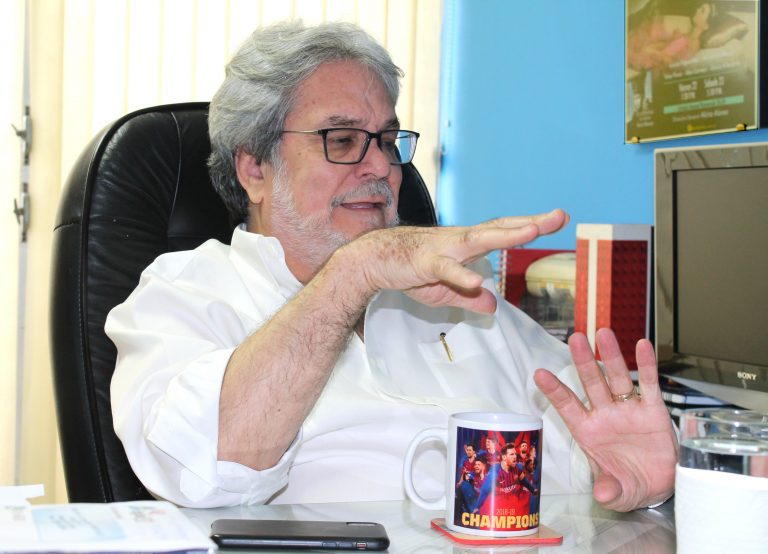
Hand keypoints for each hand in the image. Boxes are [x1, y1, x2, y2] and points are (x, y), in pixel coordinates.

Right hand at [343, 209, 567, 312]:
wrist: (373, 261)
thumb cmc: (410, 270)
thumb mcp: (446, 292)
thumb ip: (471, 298)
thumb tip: (493, 306)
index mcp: (468, 245)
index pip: (503, 232)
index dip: (529, 226)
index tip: (557, 220)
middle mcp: (461, 240)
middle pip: (500, 228)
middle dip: (530, 224)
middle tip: (560, 216)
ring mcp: (444, 248)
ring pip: (479, 239)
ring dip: (506, 235)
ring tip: (532, 232)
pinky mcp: (425, 262)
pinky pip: (446, 269)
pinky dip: (461, 276)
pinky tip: (477, 283)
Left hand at [533, 329, 676, 511]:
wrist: (659, 486)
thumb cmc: (628, 484)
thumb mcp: (617, 493)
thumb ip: (608, 490)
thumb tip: (601, 494)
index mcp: (588, 431)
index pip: (568, 406)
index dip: (555, 391)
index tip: (539, 373)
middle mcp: (605, 415)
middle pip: (591, 383)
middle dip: (583, 361)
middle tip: (574, 338)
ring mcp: (628, 410)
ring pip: (617, 378)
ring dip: (611, 356)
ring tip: (603, 333)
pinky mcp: (653, 411)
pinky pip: (648, 385)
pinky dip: (646, 366)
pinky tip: (642, 346)